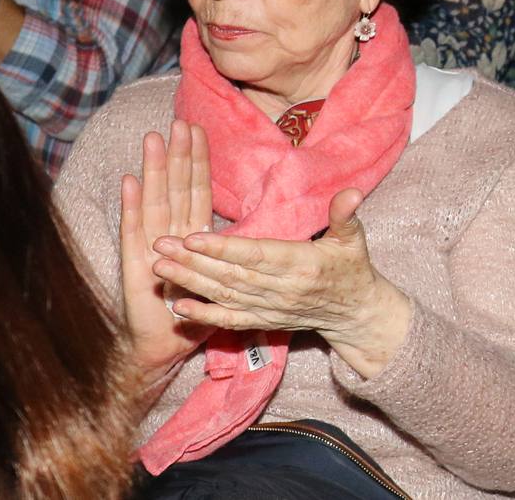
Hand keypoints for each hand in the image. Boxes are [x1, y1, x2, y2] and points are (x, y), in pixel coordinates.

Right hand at [119, 120, 215, 379]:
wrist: (163, 346)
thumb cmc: (196, 312)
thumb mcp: (227, 280)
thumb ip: (240, 255)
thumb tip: (270, 236)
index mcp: (193, 236)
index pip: (197, 191)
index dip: (198, 161)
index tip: (199, 129)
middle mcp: (170, 235)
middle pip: (176, 188)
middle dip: (178, 155)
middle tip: (179, 121)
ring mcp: (150, 247)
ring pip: (155, 201)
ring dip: (155, 171)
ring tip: (155, 139)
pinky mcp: (135, 265)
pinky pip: (134, 232)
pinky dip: (132, 206)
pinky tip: (130, 181)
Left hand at [152, 188, 411, 378]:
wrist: (355, 313)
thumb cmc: (352, 268)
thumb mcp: (354, 239)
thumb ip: (346, 216)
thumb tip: (352, 192)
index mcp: (301, 266)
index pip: (256, 256)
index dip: (224, 248)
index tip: (193, 236)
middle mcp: (281, 291)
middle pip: (231, 276)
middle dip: (193, 261)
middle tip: (160, 244)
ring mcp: (270, 309)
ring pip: (224, 296)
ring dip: (190, 283)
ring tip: (159, 267)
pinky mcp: (263, 322)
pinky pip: (230, 321)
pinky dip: (204, 316)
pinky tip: (179, 308)